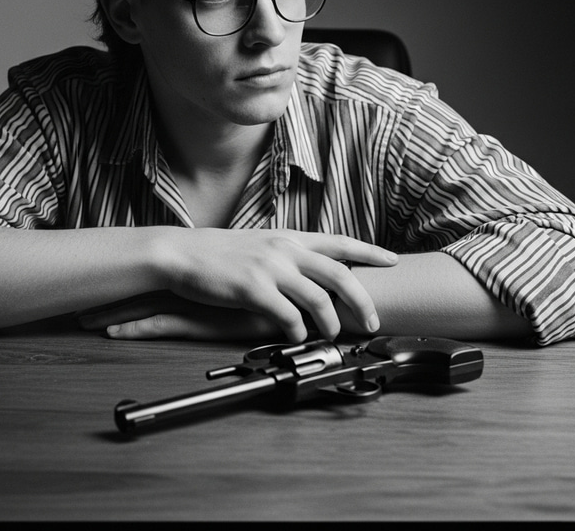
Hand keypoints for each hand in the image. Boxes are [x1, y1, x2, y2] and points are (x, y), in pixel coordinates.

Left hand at [77, 291, 280, 340]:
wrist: (289, 302)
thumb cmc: (271, 296)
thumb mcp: (245, 294)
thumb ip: (232, 290)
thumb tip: (219, 291)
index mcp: (199, 279)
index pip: (154, 277)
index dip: (126, 281)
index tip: (100, 286)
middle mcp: (190, 286)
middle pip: (140, 289)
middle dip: (109, 298)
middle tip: (80, 306)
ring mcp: (191, 303)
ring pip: (142, 306)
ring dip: (111, 314)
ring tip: (84, 320)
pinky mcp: (199, 322)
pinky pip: (159, 326)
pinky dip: (133, 330)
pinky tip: (112, 333)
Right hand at [103, 228, 396, 341]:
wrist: (182, 253)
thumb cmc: (217, 252)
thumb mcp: (258, 243)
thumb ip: (286, 254)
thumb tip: (308, 272)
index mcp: (288, 237)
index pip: (340, 241)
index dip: (370, 250)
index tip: (392, 260)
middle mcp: (285, 249)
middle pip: (340, 274)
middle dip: (363, 300)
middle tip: (372, 321)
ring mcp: (270, 268)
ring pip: (319, 299)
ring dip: (331, 323)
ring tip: (331, 335)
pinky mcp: (253, 289)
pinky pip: (288, 316)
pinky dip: (298, 331)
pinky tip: (295, 336)